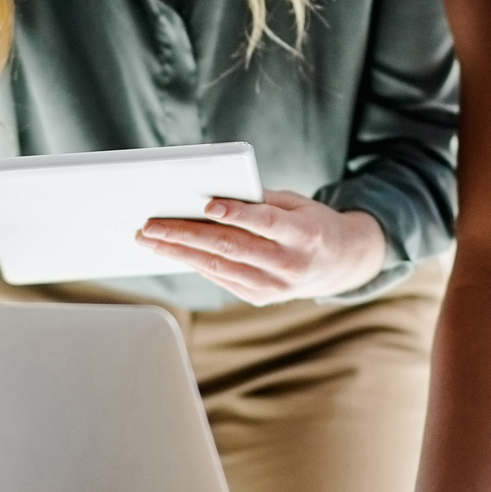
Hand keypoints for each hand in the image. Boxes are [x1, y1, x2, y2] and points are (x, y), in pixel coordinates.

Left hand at [136, 190, 385, 303]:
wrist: (340, 263)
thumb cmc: (311, 223)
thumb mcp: (296, 203)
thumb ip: (260, 199)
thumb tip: (211, 194)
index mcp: (305, 235)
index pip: (265, 222)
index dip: (236, 214)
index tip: (206, 204)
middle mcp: (290, 264)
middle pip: (231, 248)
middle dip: (186, 235)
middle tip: (151, 225)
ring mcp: (274, 286)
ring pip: (219, 267)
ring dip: (179, 252)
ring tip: (150, 239)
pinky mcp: (260, 297)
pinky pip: (221, 278)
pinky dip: (195, 263)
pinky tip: (173, 250)